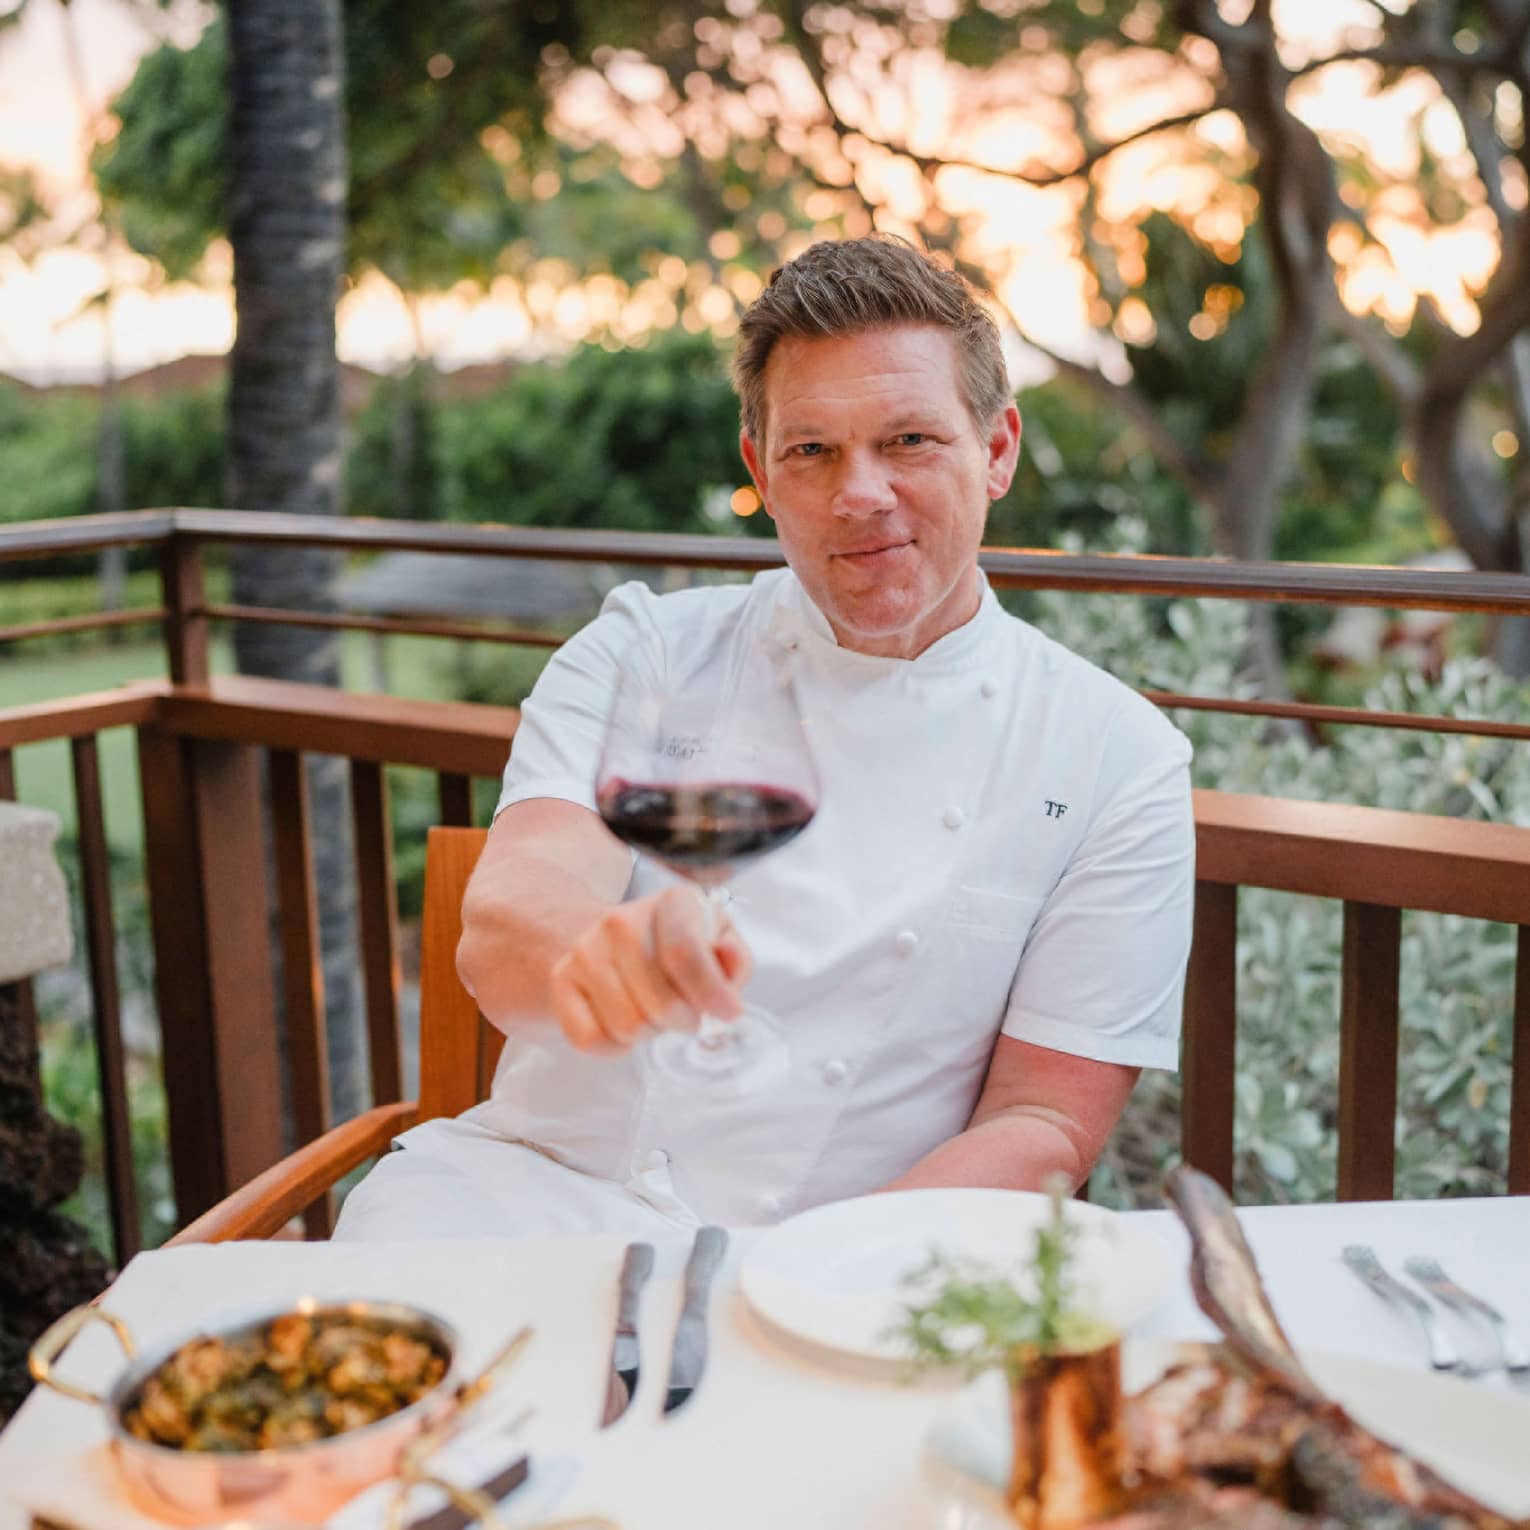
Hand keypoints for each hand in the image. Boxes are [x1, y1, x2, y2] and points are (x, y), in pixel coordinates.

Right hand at [548, 887, 751, 1054]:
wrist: (606, 937)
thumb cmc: (672, 945)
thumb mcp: (716, 940)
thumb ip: (733, 956)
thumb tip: (728, 962)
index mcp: (670, 903)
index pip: (686, 955)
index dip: (712, 995)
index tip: (728, 1013)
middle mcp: (621, 921)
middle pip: (662, 1004)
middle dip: (684, 1020)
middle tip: (686, 1012)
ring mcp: (585, 951)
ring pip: (628, 1026)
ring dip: (649, 1032)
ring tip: (653, 1011)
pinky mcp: (559, 981)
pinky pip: (591, 1039)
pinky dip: (614, 1046)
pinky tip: (623, 1022)